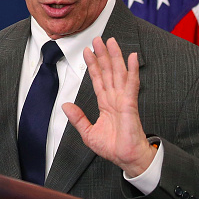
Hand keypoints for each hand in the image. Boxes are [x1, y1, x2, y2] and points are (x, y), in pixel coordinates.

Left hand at [62, 37, 156, 176]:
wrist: (127, 159)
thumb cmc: (113, 148)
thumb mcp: (88, 133)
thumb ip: (78, 118)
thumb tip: (65, 106)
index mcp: (106, 104)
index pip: (98, 79)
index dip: (93, 65)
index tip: (87, 51)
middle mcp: (115, 98)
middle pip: (108, 71)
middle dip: (103, 55)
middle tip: (98, 39)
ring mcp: (123, 99)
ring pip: (118, 73)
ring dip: (115, 56)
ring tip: (111, 41)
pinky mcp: (130, 104)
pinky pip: (132, 84)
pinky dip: (132, 70)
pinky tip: (132, 57)